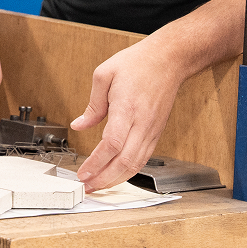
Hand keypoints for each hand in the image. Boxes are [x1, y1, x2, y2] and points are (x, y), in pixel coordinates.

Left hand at [69, 41, 186, 191]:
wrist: (168, 60)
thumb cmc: (137, 63)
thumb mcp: (104, 74)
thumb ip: (92, 104)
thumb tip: (79, 125)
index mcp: (127, 108)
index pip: (112, 144)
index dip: (97, 163)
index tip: (83, 173)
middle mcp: (142, 123)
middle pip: (124, 161)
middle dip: (104, 179)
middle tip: (87, 187)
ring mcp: (151, 130)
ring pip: (136, 164)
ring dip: (116, 179)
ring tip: (98, 186)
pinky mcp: (155, 133)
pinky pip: (143, 158)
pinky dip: (128, 171)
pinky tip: (116, 175)